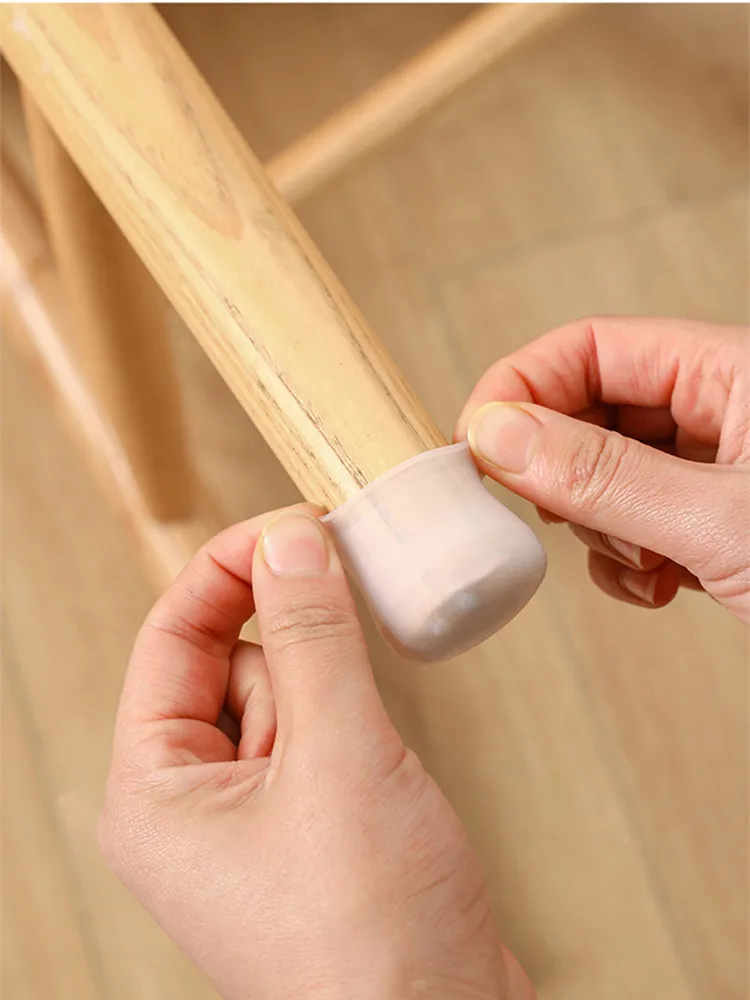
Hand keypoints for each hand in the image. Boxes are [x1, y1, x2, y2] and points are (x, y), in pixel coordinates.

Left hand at [100, 507, 532, 999]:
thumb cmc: (373, 940)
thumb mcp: (340, 759)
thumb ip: (313, 638)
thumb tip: (288, 542)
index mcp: (156, 792)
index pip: (171, 636)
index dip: (228, 568)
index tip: (292, 525)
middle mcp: (190, 804)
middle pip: (226, 656)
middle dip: (287, 619)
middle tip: (346, 575)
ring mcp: (250, 816)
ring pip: (280, 687)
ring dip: (327, 668)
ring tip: (371, 708)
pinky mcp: (306, 823)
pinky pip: (314, 729)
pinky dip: (347, 705)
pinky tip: (380, 732)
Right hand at [456, 318, 748, 619]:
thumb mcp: (719, 520)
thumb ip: (605, 476)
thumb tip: (498, 435)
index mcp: (732, 370)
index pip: (593, 347)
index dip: (523, 386)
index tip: (474, 444)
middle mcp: (721, 409)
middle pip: (591, 412)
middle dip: (566, 476)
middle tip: (556, 516)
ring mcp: (716, 468)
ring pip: (605, 476)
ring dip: (602, 529)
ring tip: (648, 562)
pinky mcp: (712, 522)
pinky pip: (634, 523)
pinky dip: (628, 562)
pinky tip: (663, 587)